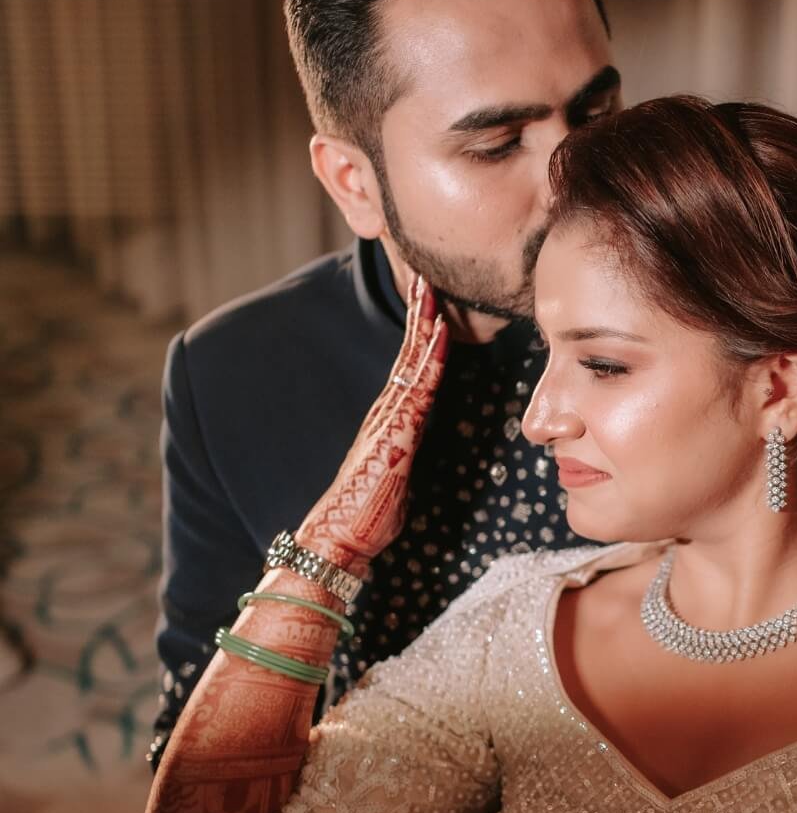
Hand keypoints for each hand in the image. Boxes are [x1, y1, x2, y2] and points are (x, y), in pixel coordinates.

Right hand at [296, 274, 446, 567]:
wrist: (341, 538)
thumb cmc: (369, 517)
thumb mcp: (397, 480)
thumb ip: (407, 459)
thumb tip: (414, 457)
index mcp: (389, 421)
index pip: (408, 370)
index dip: (419, 336)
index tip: (430, 305)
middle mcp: (386, 412)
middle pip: (406, 354)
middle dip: (417, 314)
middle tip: (426, 275)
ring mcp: (388, 420)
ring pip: (410, 362)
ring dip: (423, 323)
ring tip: (432, 288)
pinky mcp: (394, 433)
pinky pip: (417, 388)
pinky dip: (430, 358)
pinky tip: (440, 334)